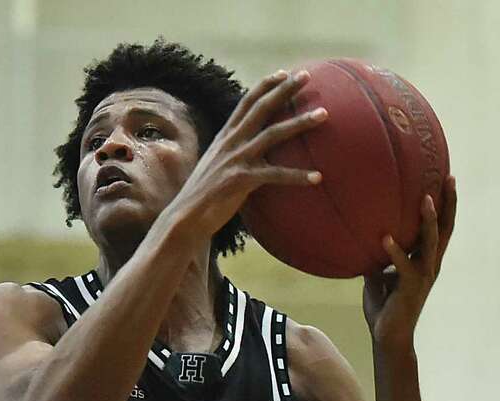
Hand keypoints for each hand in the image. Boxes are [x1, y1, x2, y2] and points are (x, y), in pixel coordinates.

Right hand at [168, 69, 326, 242]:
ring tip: (324, 114)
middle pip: (261, 109)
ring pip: (273, 134)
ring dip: (300, 122)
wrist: (185, 219)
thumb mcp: (217, 168)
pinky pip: (276, 174)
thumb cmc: (204, 197)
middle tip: (307, 76)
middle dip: (284, 90)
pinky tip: (318, 177)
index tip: (284, 73)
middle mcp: (230, 143)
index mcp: (224, 138)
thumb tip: (254, 154)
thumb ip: (234, 156)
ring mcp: (235, 160)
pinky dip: (298, 176)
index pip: (245, 103)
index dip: (265, 86)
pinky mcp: (240, 180)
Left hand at [368, 175, 456, 349]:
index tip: (446, 180)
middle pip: (445, 228)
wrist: (387, 334)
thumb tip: (362, 240)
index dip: (445, 205)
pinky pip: (404, 266)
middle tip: (449, 179)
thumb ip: (376, 259)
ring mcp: (423, 275)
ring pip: (431, 242)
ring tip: (425, 200)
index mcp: (425, 260)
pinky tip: (385, 239)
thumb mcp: (378, 277)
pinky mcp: (410, 287)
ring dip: (429, 221)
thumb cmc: (384, 305)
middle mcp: (430, 264)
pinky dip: (395, 252)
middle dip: (449, 203)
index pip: (440, 227)